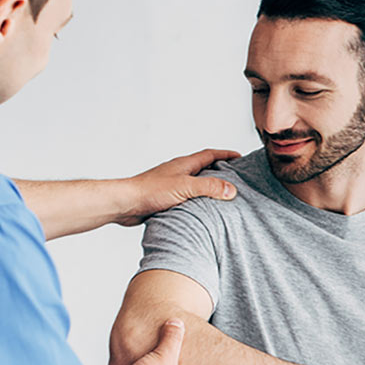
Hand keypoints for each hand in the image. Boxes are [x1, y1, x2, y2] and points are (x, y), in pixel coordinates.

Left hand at [114, 149, 241, 225]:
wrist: (125, 204)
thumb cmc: (149, 191)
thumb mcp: (185, 187)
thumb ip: (209, 187)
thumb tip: (231, 189)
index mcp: (184, 164)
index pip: (210, 154)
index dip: (226, 155)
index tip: (239, 157)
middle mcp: (178, 171)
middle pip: (203, 167)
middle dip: (220, 169)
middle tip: (235, 176)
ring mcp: (171, 184)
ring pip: (194, 182)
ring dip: (208, 185)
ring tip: (221, 195)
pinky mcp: (165, 197)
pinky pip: (186, 195)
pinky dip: (196, 199)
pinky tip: (200, 209)